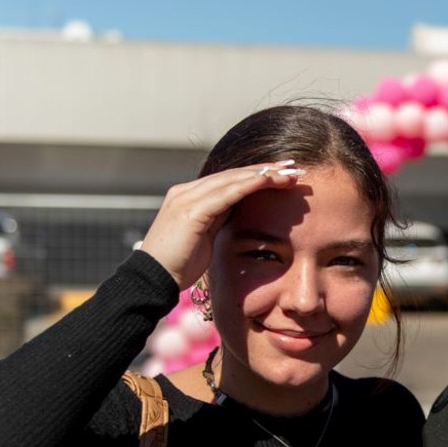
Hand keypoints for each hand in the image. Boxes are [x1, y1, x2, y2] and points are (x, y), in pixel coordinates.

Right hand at [138, 161, 303, 288]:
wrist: (153, 280)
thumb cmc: (179, 266)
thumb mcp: (204, 239)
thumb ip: (218, 221)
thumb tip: (238, 213)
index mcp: (189, 197)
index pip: (229, 181)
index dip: (256, 176)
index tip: (282, 174)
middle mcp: (187, 191)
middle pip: (233, 174)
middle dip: (265, 169)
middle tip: (294, 166)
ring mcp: (186, 198)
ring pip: (232, 179)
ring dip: (264, 174)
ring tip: (289, 172)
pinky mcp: (190, 210)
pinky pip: (226, 192)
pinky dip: (249, 184)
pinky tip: (269, 179)